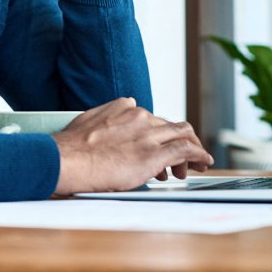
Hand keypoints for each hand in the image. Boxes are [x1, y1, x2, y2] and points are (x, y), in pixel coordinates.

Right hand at [51, 98, 213, 194]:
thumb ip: (103, 122)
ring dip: (193, 148)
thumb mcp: (87, 123)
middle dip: (179, 141)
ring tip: (196, 163)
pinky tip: (204, 162)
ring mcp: (148, 134)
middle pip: (170, 125)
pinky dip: (199, 155)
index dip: (158, 134)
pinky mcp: (154, 154)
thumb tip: (104, 129)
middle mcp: (139, 116)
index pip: (151, 117)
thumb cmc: (71, 149)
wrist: (68, 159)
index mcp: (123, 108)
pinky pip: (186, 150)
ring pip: (183, 134)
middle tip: (181, 159)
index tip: (158, 146)